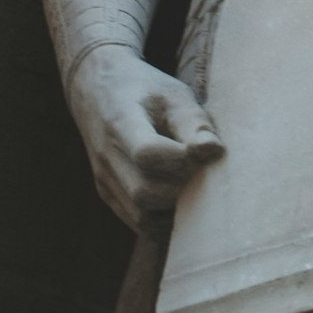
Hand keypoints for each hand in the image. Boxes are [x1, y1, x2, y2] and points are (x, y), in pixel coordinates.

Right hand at [67, 44, 223, 234]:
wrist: (97, 92)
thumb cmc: (144, 90)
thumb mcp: (172, 93)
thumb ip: (193, 122)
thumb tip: (214, 152)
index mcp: (120, 122)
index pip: (146, 154)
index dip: (180, 161)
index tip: (205, 151)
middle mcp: (106, 157)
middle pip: (144, 193)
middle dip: (182, 189)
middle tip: (204, 173)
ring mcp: (104, 181)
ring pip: (142, 217)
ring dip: (175, 211)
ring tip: (195, 187)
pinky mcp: (109, 195)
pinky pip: (139, 222)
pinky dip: (165, 220)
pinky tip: (183, 201)